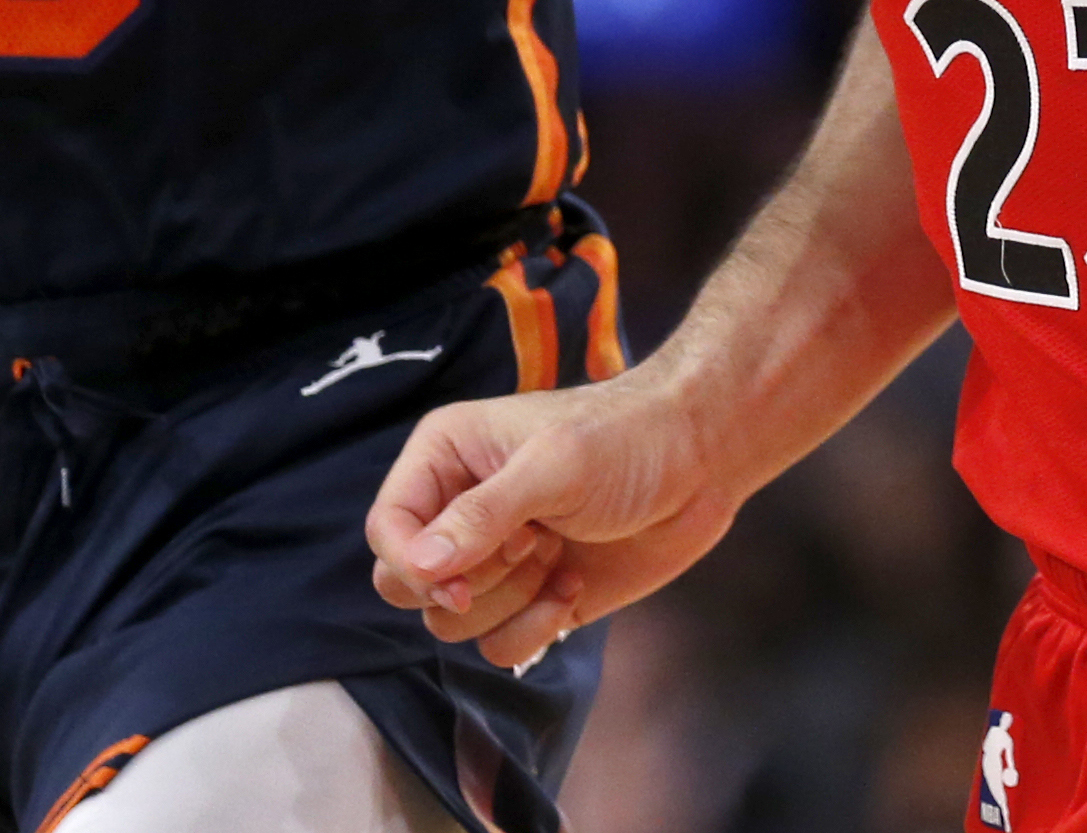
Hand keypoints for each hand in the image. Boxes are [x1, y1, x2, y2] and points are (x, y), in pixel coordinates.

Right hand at [366, 378, 743, 670]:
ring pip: (453, 622)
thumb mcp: (553, 467)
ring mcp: (495, 560)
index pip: (388, 528)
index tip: (460, 580)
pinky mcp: (530, 600)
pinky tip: (574, 583)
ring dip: (510, 601)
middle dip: (467, 584)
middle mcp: (459, 511)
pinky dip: (536, 628)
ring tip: (558, 551)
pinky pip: (498, 646)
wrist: (699, 464)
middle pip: (405, 585)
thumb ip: (482, 517)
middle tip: (528, 547)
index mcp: (445, 458)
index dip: (411, 563)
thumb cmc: (625, 440)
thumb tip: (422, 568)